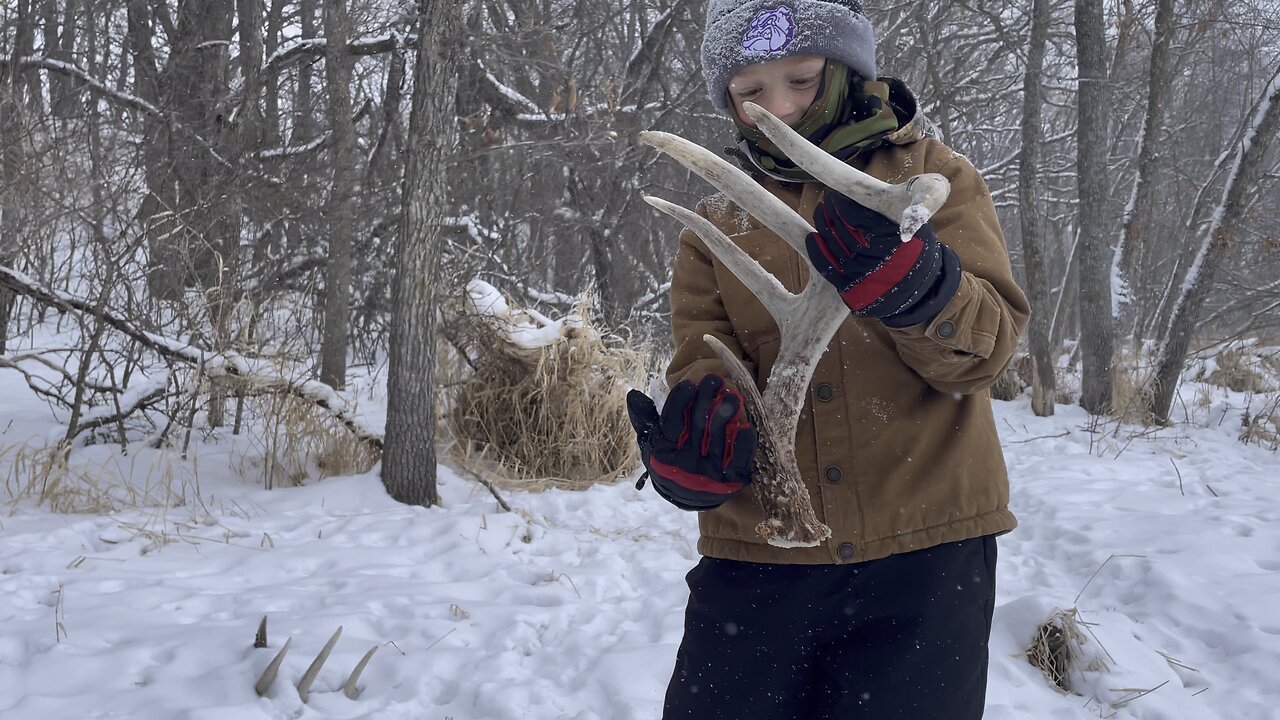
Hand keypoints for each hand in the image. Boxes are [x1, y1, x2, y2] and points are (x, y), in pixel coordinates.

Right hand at [626, 374, 756, 510]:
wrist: (688, 497)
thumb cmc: (669, 460)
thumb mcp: (652, 441)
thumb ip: (644, 418)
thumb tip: (633, 394)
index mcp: (665, 451)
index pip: (671, 423)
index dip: (679, 403)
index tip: (688, 384)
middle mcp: (685, 462)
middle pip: (697, 426)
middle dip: (705, 401)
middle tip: (714, 379)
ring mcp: (708, 472)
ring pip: (717, 440)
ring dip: (725, 417)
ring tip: (732, 396)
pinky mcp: (729, 480)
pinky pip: (737, 463)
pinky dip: (742, 447)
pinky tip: (746, 429)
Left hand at [806, 188, 960, 326]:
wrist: (920, 288)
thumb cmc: (920, 244)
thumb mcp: (932, 218)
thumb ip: (924, 196)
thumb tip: (901, 189)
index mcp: (896, 236)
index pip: (856, 213)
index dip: (840, 202)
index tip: (835, 194)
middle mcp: (879, 257)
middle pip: (842, 228)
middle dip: (830, 211)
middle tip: (827, 200)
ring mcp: (864, 275)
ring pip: (833, 244)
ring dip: (823, 226)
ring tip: (821, 212)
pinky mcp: (853, 289)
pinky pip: (827, 267)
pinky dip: (817, 251)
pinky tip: (813, 237)